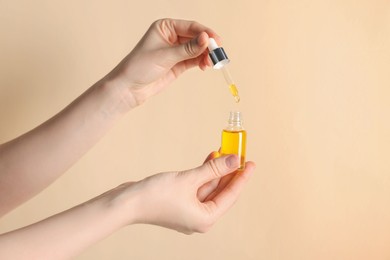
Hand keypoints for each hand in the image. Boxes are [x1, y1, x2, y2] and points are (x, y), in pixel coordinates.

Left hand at [105, 18, 219, 107]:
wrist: (129, 88)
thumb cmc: (140, 67)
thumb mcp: (165, 56)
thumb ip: (187, 49)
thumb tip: (206, 39)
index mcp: (165, 27)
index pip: (190, 26)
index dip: (205, 32)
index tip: (216, 40)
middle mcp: (171, 36)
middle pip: (196, 38)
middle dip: (207, 46)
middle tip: (218, 54)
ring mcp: (176, 50)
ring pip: (197, 49)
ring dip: (206, 55)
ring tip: (211, 63)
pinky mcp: (178, 64)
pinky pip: (194, 60)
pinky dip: (201, 62)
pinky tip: (205, 66)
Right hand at [120, 154, 254, 233]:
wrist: (127, 202)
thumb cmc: (155, 196)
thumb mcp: (189, 179)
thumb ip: (214, 169)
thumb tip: (235, 160)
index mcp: (205, 218)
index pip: (230, 195)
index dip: (242, 177)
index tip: (251, 163)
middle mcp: (199, 217)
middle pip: (221, 191)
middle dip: (229, 172)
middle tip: (238, 154)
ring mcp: (189, 210)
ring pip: (209, 187)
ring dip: (215, 170)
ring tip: (224, 151)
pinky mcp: (180, 202)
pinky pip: (197, 186)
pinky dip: (203, 173)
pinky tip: (209, 159)